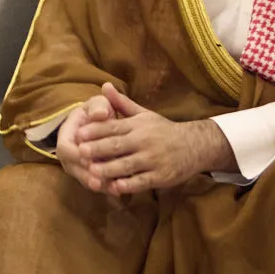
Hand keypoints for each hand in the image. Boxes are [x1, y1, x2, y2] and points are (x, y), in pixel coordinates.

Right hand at [49, 92, 118, 197]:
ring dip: (98, 185)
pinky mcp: (91, 174)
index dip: (75, 155)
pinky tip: (119, 191)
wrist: (104, 120)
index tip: (87, 159)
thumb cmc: (99, 111)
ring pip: (85, 179)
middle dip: (86, 176)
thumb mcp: (98, 104)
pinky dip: (107, 188)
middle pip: (73, 168)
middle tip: (99, 182)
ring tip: (112, 190)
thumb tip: (100, 114)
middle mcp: (70, 153)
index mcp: (67, 135)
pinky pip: (97, 183)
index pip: (65, 148)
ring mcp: (79, 166)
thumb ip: (98, 106)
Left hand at [76, 84, 232, 195]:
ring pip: (128, 165)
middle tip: (80, 152)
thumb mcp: (144, 114)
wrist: (196, 146)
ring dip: (109, 169)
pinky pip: (142, 181)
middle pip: (118, 145)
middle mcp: (145, 141)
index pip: (114, 127)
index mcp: (138, 125)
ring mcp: (153, 159)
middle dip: (98, 148)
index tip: (79, 133)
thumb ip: (122, 103)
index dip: (96, 130)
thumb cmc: (163, 130)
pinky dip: (129, 185)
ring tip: (92, 172)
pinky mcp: (161, 176)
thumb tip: (104, 86)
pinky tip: (115, 187)